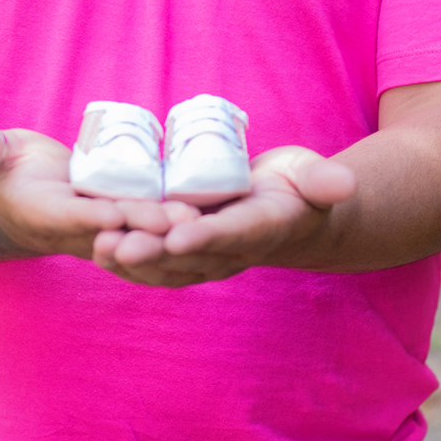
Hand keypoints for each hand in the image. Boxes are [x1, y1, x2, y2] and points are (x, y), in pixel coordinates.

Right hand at [0, 120, 194, 260]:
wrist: (24, 194)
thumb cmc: (7, 169)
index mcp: (51, 216)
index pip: (79, 218)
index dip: (102, 215)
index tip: (124, 213)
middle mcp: (84, 232)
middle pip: (121, 232)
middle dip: (150, 230)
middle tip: (184, 221)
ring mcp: (110, 230)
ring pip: (144, 237)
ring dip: (173, 236)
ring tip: (206, 222)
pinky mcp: (129, 223)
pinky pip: (157, 231)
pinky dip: (182, 232)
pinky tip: (215, 221)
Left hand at [92, 145, 356, 286]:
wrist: (290, 216)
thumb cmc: (300, 187)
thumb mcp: (314, 177)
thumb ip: (324, 181)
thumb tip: (345, 186)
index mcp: (260, 230)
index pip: (231, 235)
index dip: (205, 237)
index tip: (178, 236)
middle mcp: (229, 251)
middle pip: (186, 256)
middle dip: (150, 252)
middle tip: (116, 244)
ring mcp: (205, 256)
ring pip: (163, 263)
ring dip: (130, 258)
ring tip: (97, 246)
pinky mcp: (185, 252)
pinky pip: (153, 260)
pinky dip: (126, 256)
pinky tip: (95, 245)